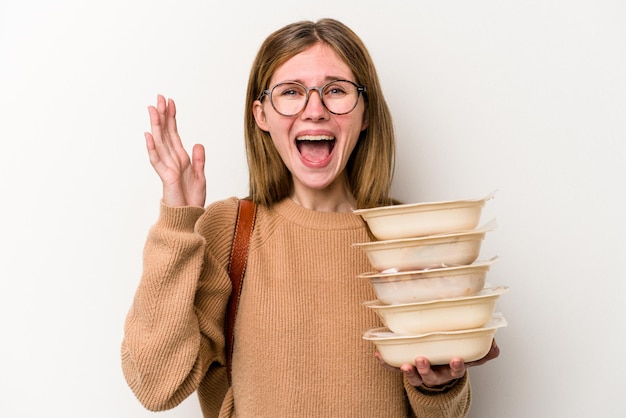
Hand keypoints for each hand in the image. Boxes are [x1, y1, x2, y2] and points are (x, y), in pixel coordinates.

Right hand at [144, 95, 205, 206]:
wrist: (188, 216)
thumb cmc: (192, 199)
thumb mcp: (200, 177)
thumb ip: (199, 160)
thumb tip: (198, 143)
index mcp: (181, 158)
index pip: (174, 134)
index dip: (172, 118)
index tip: (171, 102)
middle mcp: (172, 160)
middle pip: (165, 134)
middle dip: (162, 115)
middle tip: (159, 98)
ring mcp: (167, 167)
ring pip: (160, 142)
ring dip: (156, 125)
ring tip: (153, 109)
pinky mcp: (165, 176)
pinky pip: (157, 160)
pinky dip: (152, 147)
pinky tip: (149, 135)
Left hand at [374, 338, 499, 387]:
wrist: (439, 370)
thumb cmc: (452, 357)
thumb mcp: (470, 355)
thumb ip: (484, 351)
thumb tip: (494, 344)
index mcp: (451, 370)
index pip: (456, 370)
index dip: (456, 366)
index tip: (455, 359)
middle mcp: (436, 375)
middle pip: (431, 377)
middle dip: (426, 369)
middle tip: (422, 360)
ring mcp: (420, 374)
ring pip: (414, 378)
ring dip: (409, 371)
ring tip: (405, 363)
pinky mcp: (406, 369)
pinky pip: (394, 368)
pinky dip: (386, 363)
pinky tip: (378, 355)